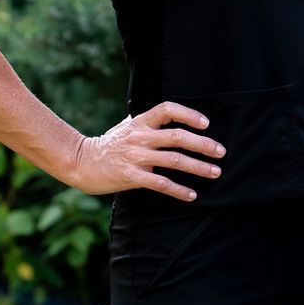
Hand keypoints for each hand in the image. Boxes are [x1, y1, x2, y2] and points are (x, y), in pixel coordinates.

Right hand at [71, 102, 225, 201]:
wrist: (82, 162)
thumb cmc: (108, 144)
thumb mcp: (126, 127)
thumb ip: (147, 122)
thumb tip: (168, 116)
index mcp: (140, 122)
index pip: (167, 110)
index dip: (188, 114)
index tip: (206, 124)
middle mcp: (140, 137)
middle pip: (177, 137)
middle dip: (203, 144)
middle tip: (221, 152)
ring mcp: (136, 157)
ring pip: (174, 160)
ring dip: (198, 167)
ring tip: (215, 172)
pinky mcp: (132, 176)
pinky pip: (160, 183)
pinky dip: (178, 190)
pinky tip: (191, 195)